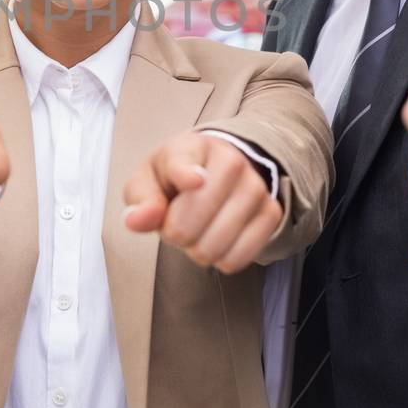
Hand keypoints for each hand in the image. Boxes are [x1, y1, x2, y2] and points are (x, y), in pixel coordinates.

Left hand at [123, 132, 281, 273]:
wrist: (218, 169)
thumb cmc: (176, 177)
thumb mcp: (149, 180)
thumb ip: (140, 200)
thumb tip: (136, 220)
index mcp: (192, 148)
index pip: (185, 165)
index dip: (186, 176)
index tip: (194, 181)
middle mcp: (231, 162)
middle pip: (187, 227)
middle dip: (174, 234)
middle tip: (177, 219)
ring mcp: (255, 187)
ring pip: (213, 247)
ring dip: (197, 249)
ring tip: (198, 227)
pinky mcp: (271, 213)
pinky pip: (238, 258)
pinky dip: (222, 259)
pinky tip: (218, 239)